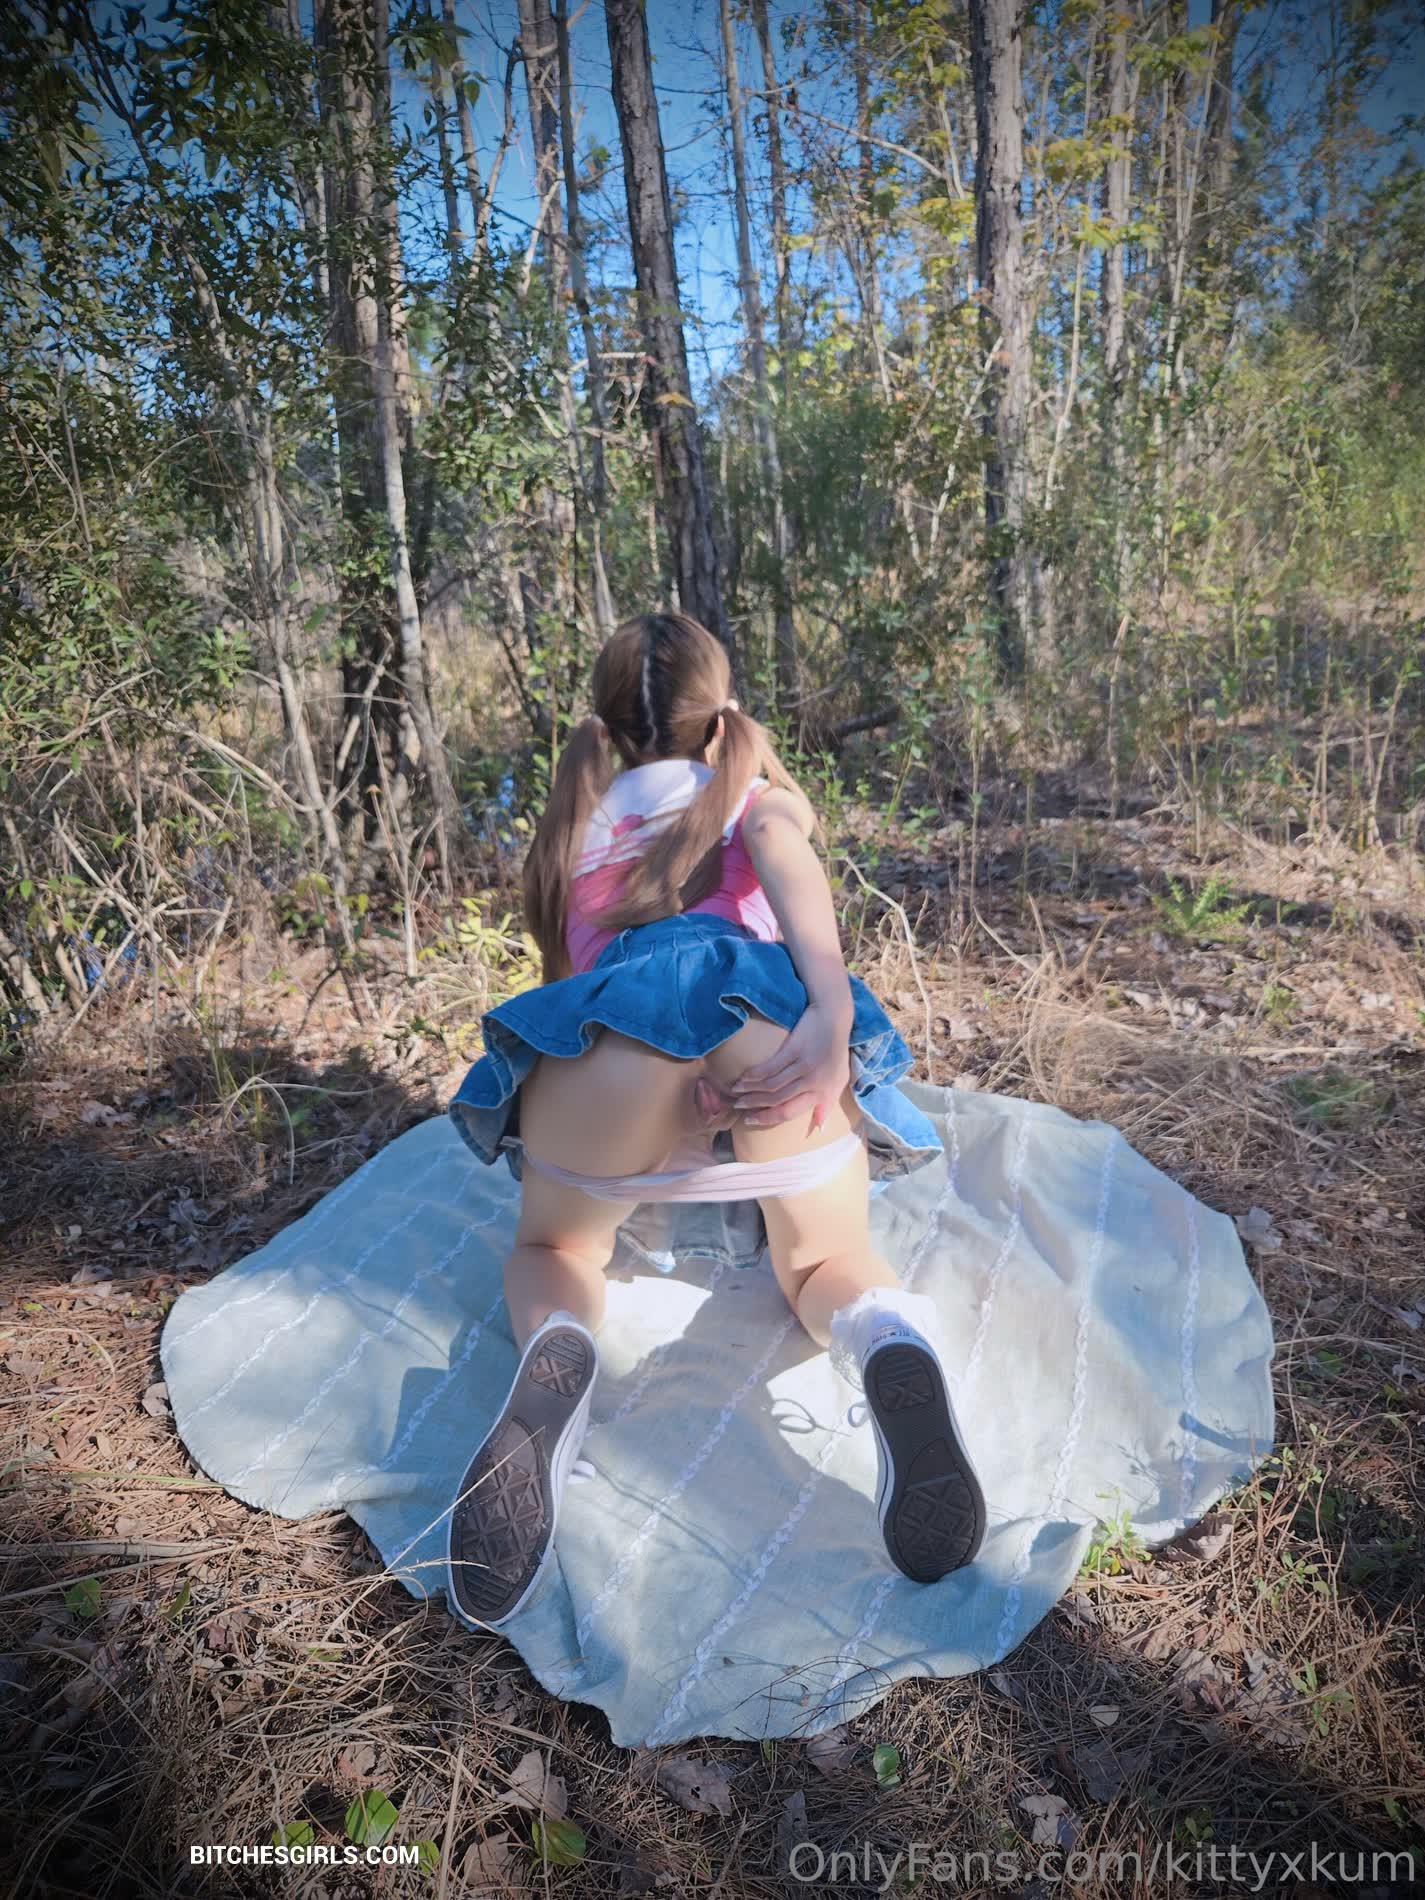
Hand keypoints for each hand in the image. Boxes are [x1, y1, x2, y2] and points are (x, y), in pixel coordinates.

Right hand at [729, 1003, 851, 1130]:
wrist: (834, 1016)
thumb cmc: (836, 1049)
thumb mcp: (838, 1080)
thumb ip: (827, 1104)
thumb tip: (819, 1129)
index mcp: (823, 1092)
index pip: (791, 1112)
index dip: (769, 1118)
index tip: (752, 1120)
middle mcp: (814, 1082)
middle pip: (778, 1101)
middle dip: (755, 1106)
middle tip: (739, 1107)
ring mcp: (804, 1066)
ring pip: (771, 1086)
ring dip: (750, 1091)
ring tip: (736, 1092)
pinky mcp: (796, 1049)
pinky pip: (770, 1068)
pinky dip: (754, 1075)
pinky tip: (744, 1077)